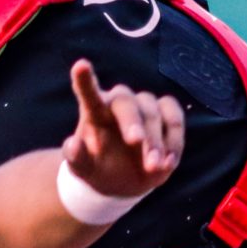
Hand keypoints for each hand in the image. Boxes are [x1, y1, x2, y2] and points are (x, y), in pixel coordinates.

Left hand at [62, 60, 184, 199]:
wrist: (124, 181)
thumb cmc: (99, 169)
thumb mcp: (83, 169)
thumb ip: (75, 157)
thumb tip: (72, 144)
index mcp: (95, 111)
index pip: (88, 92)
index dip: (85, 79)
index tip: (80, 66)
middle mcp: (119, 102)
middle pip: (126, 103)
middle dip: (133, 123)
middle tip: (136, 142)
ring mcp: (144, 106)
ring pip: (153, 113)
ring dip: (155, 141)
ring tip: (153, 167)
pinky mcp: (167, 115)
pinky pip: (174, 119)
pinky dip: (174, 141)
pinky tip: (169, 163)